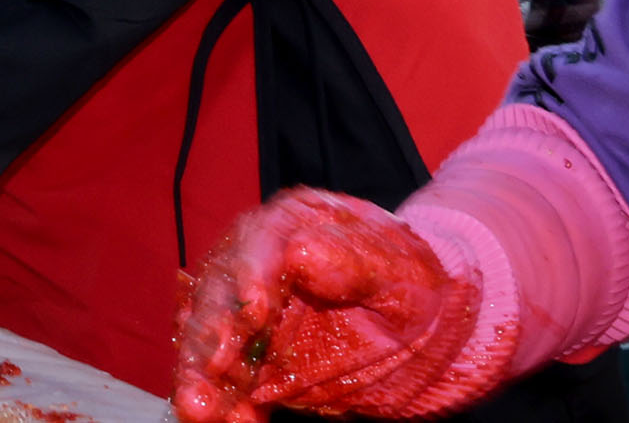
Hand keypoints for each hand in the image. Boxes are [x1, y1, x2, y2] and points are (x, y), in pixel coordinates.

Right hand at [174, 190, 504, 422]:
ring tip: (201, 408)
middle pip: (218, 293)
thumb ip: (353, 262)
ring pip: (210, 341)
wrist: (426, 324)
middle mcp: (256, 264)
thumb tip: (300, 252)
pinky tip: (235, 420)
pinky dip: (226, 403)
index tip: (252, 312)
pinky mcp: (255, 360)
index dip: (248, 275)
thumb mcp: (399, 270)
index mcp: (290, 225)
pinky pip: (230, 382)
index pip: (256, 243)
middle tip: (211, 369)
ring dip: (202, 376)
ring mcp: (250, 315)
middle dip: (209, 334)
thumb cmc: (414, 283)